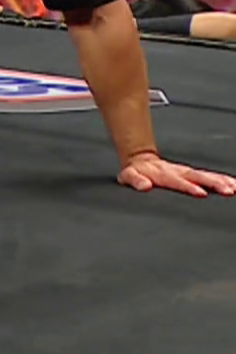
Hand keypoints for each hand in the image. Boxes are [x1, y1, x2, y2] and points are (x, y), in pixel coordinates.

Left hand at [118, 153, 235, 197]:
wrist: (141, 160)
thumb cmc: (136, 172)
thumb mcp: (128, 176)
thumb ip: (135, 180)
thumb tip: (144, 186)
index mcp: (163, 174)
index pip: (177, 181)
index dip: (189, 187)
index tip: (201, 193)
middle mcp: (178, 171)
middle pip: (197, 177)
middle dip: (213, 183)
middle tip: (227, 190)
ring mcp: (186, 171)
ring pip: (206, 175)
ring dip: (221, 181)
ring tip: (234, 188)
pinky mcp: (193, 173)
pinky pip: (210, 176)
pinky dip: (223, 179)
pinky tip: (234, 184)